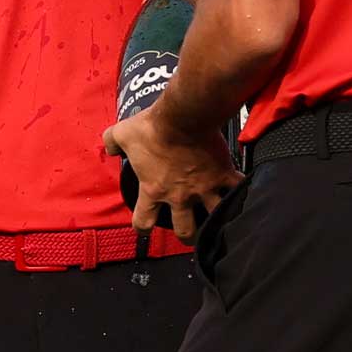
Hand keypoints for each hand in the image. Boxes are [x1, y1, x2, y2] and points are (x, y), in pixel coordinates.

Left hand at [103, 107, 241, 244]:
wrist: (184, 116)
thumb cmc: (153, 127)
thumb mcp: (123, 133)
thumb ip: (111, 142)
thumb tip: (107, 146)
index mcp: (154, 190)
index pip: (143, 222)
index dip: (143, 227)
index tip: (145, 226)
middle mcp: (179, 196)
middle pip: (185, 231)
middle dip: (186, 235)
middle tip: (188, 232)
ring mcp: (203, 188)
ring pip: (214, 217)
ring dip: (216, 219)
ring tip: (220, 219)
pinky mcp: (222, 174)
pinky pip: (236, 189)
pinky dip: (241, 191)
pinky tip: (244, 191)